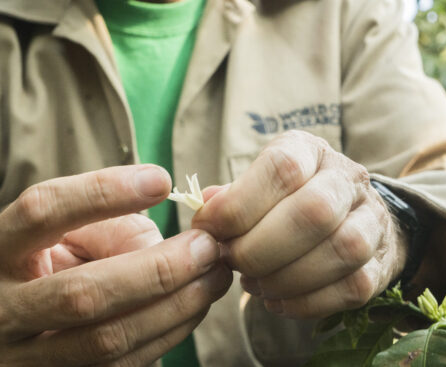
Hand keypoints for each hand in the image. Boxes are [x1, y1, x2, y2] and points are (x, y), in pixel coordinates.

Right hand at [0, 165, 231, 365]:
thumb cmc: (54, 261)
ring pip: (108, 340)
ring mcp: (25, 357)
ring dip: (177, 305)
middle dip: (159, 269)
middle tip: (207, 247)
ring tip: (215, 274)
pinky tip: (195, 304)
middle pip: (83, 294)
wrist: (17, 319)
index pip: (43, 213)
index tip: (161, 180)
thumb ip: (113, 226)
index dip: (103, 193)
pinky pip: (124, 364)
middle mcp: (2, 308)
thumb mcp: (68, 232)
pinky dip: (170, 332)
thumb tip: (171, 247)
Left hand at [193, 131, 406, 318]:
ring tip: (253, 282)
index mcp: (312, 152)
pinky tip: (276, 300)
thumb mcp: (262, 183)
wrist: (352, 218)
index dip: (240, 203)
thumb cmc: (292, 200)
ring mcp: (372, 222)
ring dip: (284, 277)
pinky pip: (351, 288)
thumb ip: (233, 196)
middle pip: (314, 211)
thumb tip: (205, 207)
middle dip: (260, 247)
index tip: (207, 228)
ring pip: (340, 250)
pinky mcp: (381, 264)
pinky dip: (305, 302)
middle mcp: (349, 180)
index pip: (283, 167)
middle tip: (232, 261)